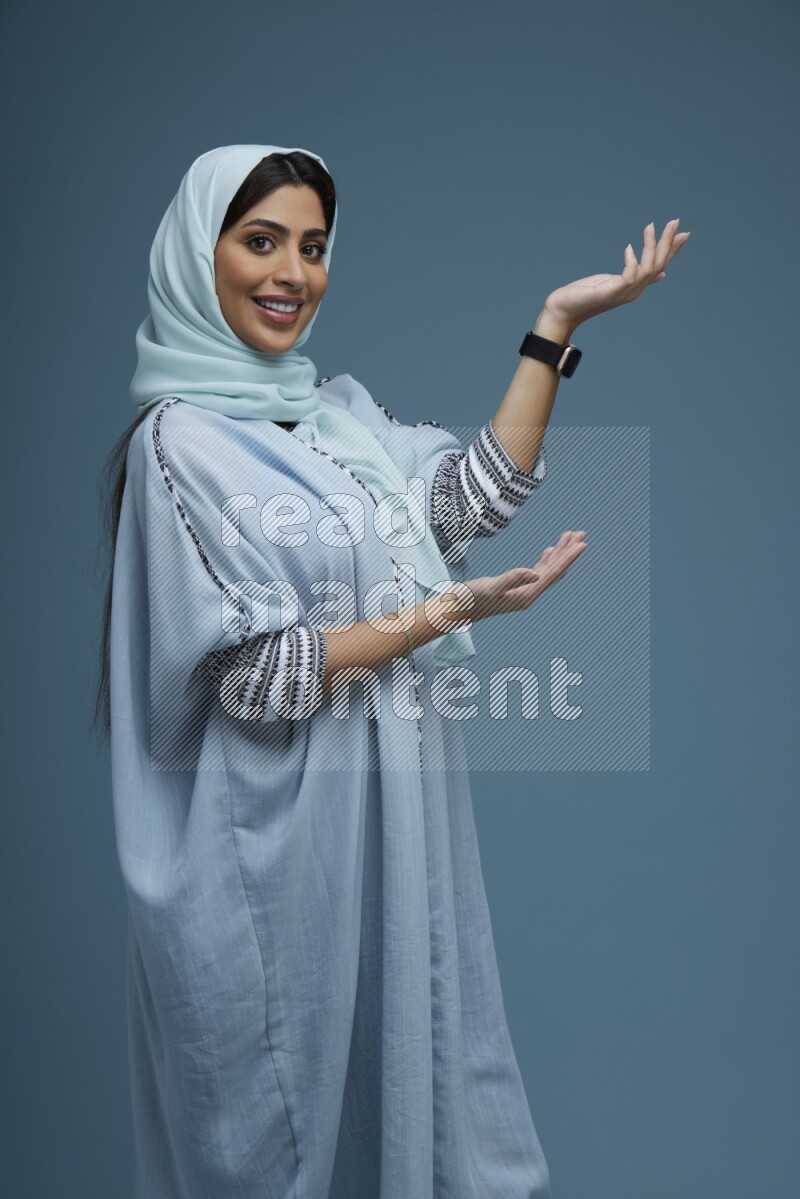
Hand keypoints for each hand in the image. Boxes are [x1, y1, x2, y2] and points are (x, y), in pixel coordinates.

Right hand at [433, 530, 587, 626]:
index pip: (552, 573)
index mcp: (526, 595)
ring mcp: (523, 592)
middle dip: (568, 552)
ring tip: (571, 536)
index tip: (582, 543)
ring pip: (547, 570)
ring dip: (559, 553)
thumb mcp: (489, 587)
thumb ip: (511, 579)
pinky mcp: (516, 588)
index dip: (568, 558)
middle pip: (554, 571)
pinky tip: (550, 550)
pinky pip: (537, 572)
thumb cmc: (469, 599)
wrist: (455, 610)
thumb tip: (535, 574)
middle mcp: (528, 595)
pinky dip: (546, 559)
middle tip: (582, 533)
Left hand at [541, 218, 690, 329]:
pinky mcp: (610, 293)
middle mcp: (633, 291)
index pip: (660, 265)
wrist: (564, 309)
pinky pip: (629, 276)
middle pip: (658, 265)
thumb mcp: (615, 282)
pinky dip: (632, 261)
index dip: (673, 250)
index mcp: (635, 286)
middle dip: (668, 243)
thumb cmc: (586, 295)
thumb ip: (635, 275)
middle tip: (674, 221)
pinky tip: (628, 247)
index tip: (684, 232)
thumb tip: (660, 274)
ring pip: (648, 269)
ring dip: (651, 246)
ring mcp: (623, 293)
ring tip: (650, 226)